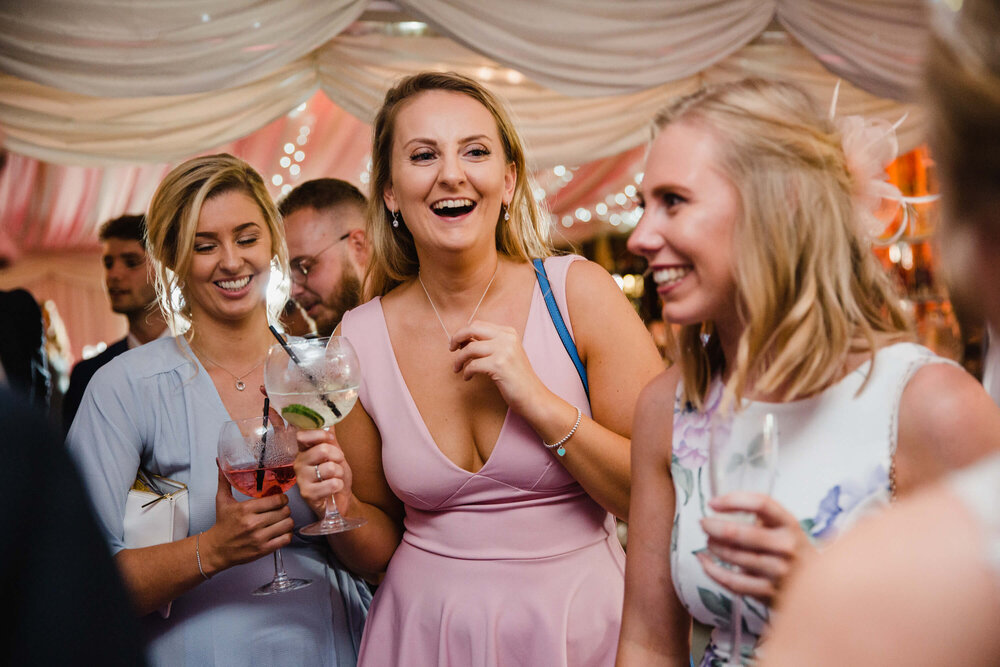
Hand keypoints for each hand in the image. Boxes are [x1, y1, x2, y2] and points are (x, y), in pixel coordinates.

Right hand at [204, 466, 293, 573]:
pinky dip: (286, 534)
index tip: (280, 499)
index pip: (276, 500)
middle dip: (284, 509)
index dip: (282, 498)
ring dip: (287, 521)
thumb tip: (220, 462)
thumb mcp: (222, 501)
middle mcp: (253, 523)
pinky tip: (280, 531)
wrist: (216, 549)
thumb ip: (224, 480)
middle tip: (280, 509)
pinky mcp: (263, 549)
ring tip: (281, 520)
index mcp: (245, 509)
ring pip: (287, 524)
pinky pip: (286, 539)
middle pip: (284, 511)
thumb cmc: (222, 524)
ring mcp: (259, 537)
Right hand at [294, 428, 354, 519]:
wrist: (341, 498)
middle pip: (321, 450)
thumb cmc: (335, 475)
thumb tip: (330, 416)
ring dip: (339, 472)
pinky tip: (334, 488)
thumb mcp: (335, 452)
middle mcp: (299, 463)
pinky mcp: (307, 494)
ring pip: (329, 467)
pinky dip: (339, 485)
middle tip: (338, 463)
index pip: (302, 435)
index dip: (319, 435)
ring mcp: (301, 479)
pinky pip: (331, 484)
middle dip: (337, 455)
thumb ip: (330, 436)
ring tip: (335, 477)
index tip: (330, 439)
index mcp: (303, 451)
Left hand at [450, 320, 547, 416]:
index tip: (458, 343)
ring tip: (457, 369)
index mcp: (508, 332)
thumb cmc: (516, 378)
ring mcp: (504, 350)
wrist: (533, 396)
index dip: (464, 332)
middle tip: (451, 349)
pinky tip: (467, 378)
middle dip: (457, 337)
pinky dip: (466, 372)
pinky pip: (472, 365)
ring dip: (459, 359)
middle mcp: (507, 338)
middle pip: (472, 328)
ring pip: (469, 348)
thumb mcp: (505, 354)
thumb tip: (462, 340)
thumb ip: (488, 344)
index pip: (479, 324)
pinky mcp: (499, 365)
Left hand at [697, 492, 816, 604]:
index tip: (713, 502)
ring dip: (714, 546)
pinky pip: (733, 581)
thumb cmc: (792, 552)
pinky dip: (713, 571)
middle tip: (704, 523)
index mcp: (790, 525)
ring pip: (734, 556)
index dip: (733, 500)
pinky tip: (705, 562)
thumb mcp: (785, 528)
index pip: (761, 504)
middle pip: (740, 533)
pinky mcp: (769, 594)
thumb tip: (720, 508)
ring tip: (708, 541)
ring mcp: (779, 572)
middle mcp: (786, 547)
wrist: (819, 589)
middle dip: (714, 526)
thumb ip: (761, 518)